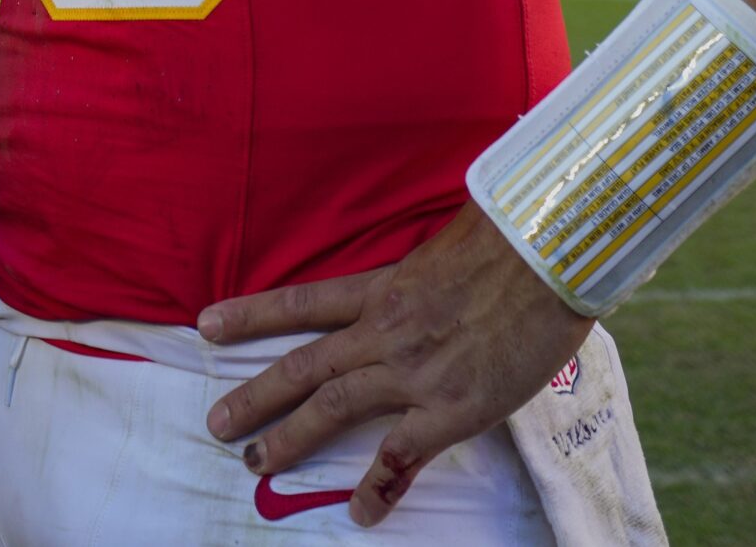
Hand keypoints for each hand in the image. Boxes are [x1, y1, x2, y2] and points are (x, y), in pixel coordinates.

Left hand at [199, 205, 589, 528]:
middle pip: (303, 365)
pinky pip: (402, 455)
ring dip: (290, 438)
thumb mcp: (448, 244)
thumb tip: (421, 277)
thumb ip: (420, 272)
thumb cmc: (511, 241)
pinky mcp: (452, 407)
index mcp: (382, 287)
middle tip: (216, 423)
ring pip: (333, 407)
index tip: (205, 325)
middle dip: (255, 396)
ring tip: (255, 464)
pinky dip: (377, 487)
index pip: (301, 303)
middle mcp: (384, 330)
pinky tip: (358, 513)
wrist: (549, 255)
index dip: (249, 314)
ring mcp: (413, 371)